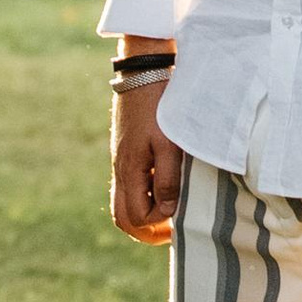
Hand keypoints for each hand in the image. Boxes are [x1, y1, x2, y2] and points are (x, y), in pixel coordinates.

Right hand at [110, 77, 182, 244]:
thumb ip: (168, 180)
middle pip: (123, 217)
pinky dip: (142, 198)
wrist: (143, 71)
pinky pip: (128, 186)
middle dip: (146, 231)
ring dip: (143, 215)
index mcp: (129, 170)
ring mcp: (121, 160)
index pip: (136, 217)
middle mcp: (121, 169)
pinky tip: (163, 190)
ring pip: (123, 203)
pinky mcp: (127, 151)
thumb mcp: (169, 144)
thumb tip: (167, 212)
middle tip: (171, 231)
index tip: (181, 221)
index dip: (158, 226)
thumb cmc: (160, 106)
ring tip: (169, 214)